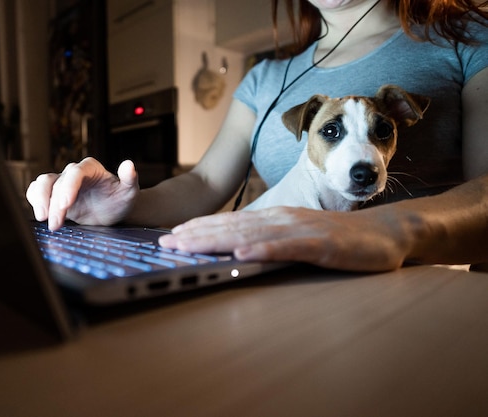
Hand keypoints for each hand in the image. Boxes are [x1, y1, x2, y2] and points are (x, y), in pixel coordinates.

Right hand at [26, 157, 139, 229]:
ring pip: (42, 183)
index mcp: (91, 168)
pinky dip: (34, 200)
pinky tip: (40, 214)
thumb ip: (129, 178)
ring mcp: (62, 184)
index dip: (68, 187)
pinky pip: (37, 191)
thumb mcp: (129, 191)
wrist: (113, 212)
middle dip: (52, 202)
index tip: (66, 204)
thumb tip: (129, 165)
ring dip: (40, 201)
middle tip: (54, 222)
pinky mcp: (54, 196)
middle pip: (55, 181)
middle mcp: (74, 173)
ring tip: (44, 219)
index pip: (75, 173)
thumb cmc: (120, 199)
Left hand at [159, 206, 411, 271]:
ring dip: (217, 240)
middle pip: (232, 226)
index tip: (172, 235)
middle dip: (196, 234)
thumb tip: (240, 249)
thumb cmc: (340, 238)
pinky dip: (263, 250)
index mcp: (275, 217)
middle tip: (165, 243)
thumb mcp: (298, 238)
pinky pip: (287, 247)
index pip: (230, 222)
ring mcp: (300, 229)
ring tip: (188, 246)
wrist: (385, 232)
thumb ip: (271, 240)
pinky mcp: (321, 244)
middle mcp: (282, 218)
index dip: (200, 228)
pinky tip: (242, 254)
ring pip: (251, 234)